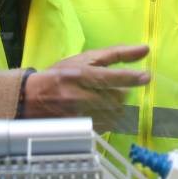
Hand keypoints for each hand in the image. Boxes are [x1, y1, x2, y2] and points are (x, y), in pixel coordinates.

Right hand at [22, 44, 149, 131]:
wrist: (31, 98)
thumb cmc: (61, 75)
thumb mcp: (84, 59)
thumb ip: (115, 54)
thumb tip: (145, 50)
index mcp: (81, 75)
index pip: (110, 77)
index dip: (130, 77)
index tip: (146, 77)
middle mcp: (79, 96)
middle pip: (116, 98)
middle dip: (121, 93)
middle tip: (113, 89)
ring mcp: (79, 115)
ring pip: (114, 114)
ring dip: (116, 106)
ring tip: (104, 100)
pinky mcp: (79, 129)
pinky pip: (107, 126)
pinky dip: (109, 119)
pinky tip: (100, 112)